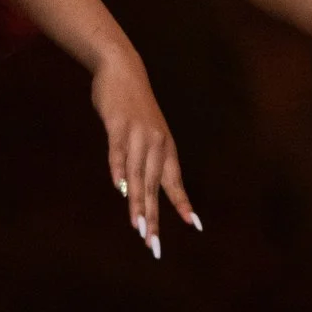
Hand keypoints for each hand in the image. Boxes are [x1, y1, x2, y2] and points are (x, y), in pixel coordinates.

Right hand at [91, 48, 198, 258]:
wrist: (123, 68)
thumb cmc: (134, 105)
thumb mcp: (148, 132)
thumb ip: (144, 159)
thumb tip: (133, 188)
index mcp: (165, 147)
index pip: (174, 181)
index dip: (182, 202)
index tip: (193, 224)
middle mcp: (156, 143)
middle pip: (155, 186)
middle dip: (155, 217)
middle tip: (154, 243)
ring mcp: (137, 135)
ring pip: (137, 175)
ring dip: (137, 203)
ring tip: (138, 227)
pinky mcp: (118, 125)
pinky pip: (118, 152)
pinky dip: (118, 170)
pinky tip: (118, 189)